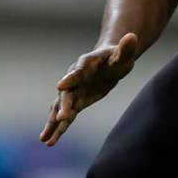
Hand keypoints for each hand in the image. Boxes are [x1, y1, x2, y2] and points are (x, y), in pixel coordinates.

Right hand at [39, 32, 137, 146]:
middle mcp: (74, 77)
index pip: (76, 71)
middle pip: (67, 93)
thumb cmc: (117, 56)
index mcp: (85, 64)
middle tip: (61, 118)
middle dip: (63, 105)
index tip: (60, 86)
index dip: (69, 78)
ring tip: (45, 139)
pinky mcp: (76, 102)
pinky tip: (50, 141)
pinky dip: (58, 128)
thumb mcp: (124, 53)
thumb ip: (126, 48)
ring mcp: (73, 91)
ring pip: (60, 107)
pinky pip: (66, 116)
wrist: (110, 61)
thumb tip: (132, 37)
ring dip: (53, 122)